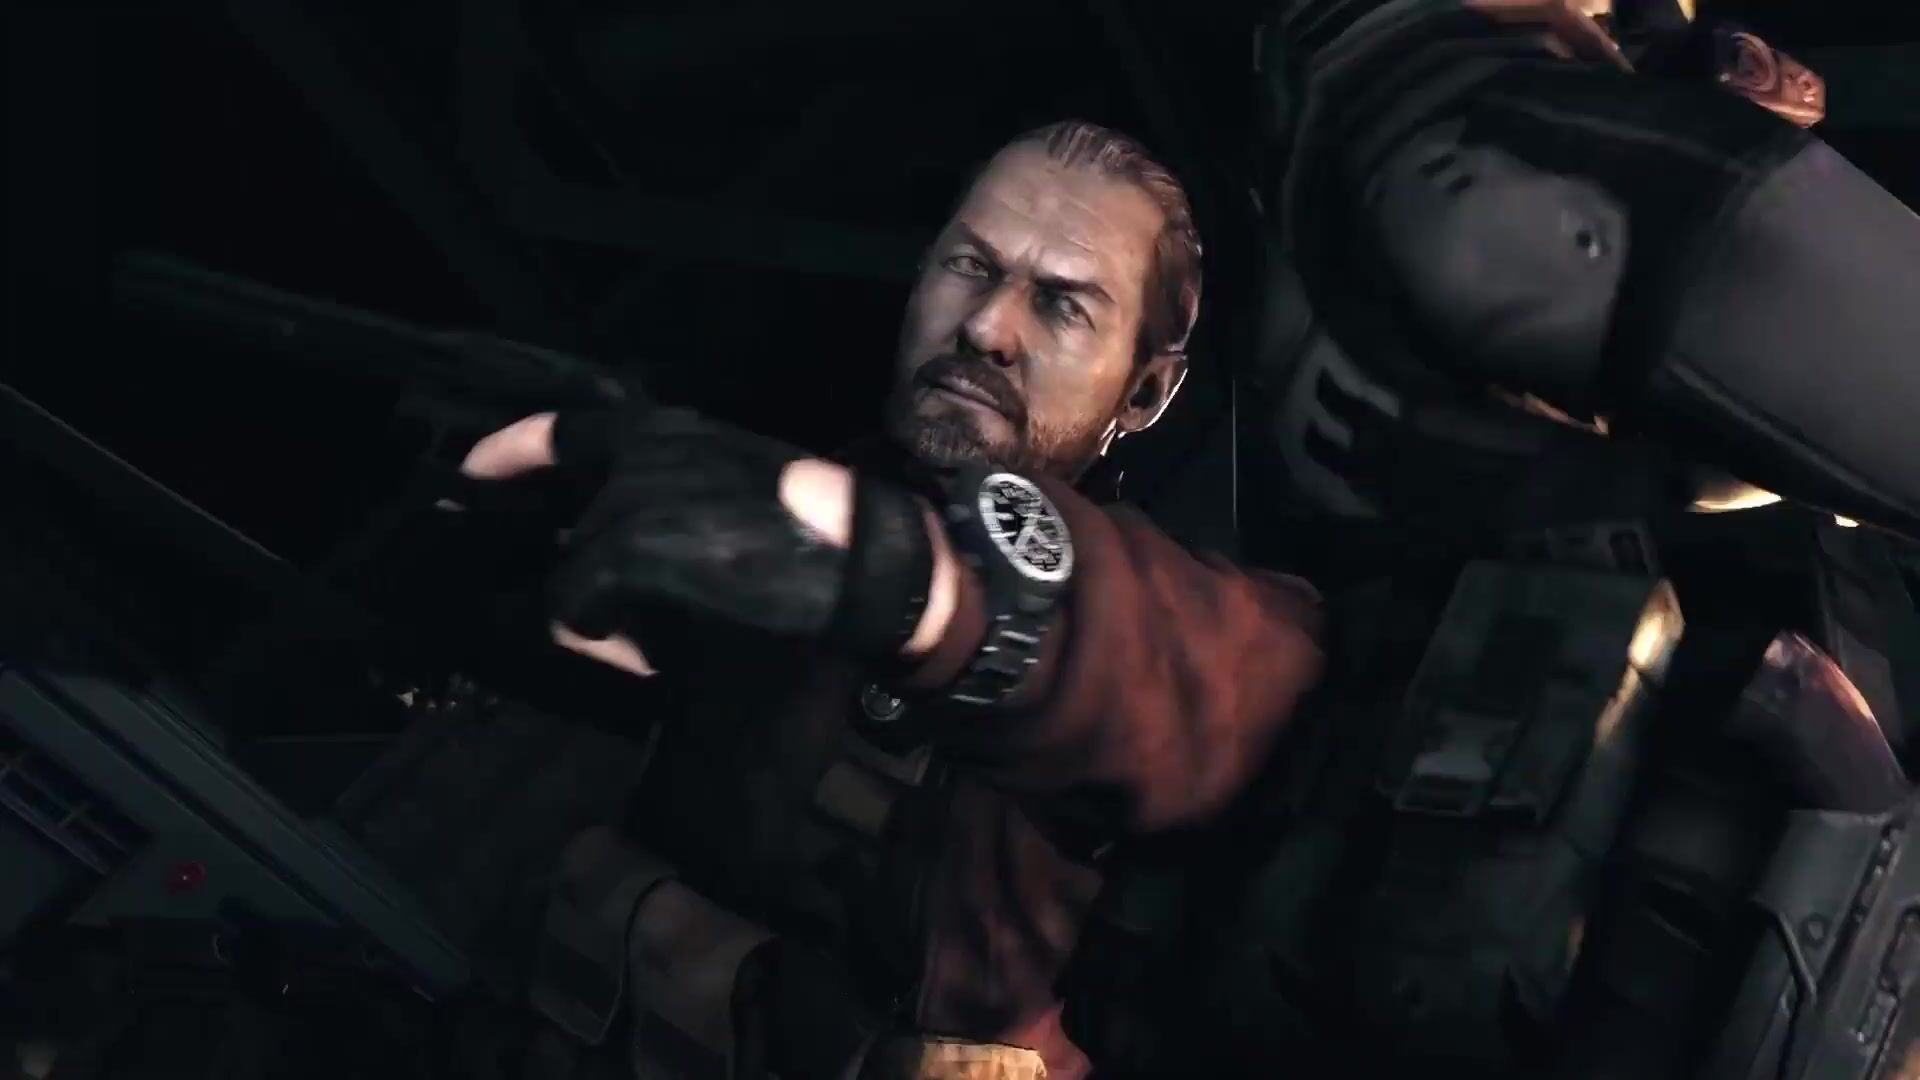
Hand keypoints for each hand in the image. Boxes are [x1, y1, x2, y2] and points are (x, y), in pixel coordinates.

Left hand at [460, 409, 958, 676]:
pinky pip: (573, 610)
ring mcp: (626, 497)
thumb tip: (628, 557)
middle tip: (617, 625)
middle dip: (587, 585)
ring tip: (662, 645)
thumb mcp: (736, 490)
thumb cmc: (816, 531)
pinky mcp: (625, 547)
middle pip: (570, 531)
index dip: (506, 453)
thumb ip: (675, 500)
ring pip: (568, 577)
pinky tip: (654, 654)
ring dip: (604, 620)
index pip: (563, 432)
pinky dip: (605, 641)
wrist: (861, 559)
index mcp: (665, 432)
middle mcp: (636, 453)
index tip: (469, 474)